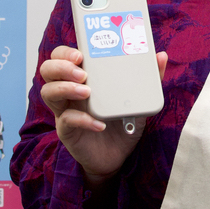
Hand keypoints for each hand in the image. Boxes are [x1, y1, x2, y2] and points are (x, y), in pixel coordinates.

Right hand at [39, 45, 168, 188]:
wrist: (119, 156)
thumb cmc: (123, 121)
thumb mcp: (138, 98)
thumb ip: (149, 78)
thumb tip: (161, 56)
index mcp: (83, 77)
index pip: (62, 56)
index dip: (65, 52)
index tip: (80, 53)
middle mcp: (69, 91)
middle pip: (48, 70)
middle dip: (62, 66)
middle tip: (82, 73)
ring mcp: (65, 110)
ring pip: (48, 92)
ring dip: (65, 88)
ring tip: (86, 92)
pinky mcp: (67, 131)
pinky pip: (66, 121)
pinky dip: (82, 120)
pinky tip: (98, 123)